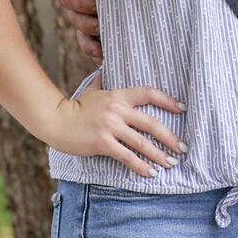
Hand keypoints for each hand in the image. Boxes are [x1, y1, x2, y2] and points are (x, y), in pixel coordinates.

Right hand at [43, 75, 186, 177]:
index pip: (149, 94)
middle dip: (170, 137)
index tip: (182, 109)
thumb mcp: (93, 89)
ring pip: (141, 142)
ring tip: (171, 163)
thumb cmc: (75, 106)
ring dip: (158, 154)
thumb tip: (106, 65)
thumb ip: (103, 78)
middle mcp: (118, 110)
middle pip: (151, 123)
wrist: (54, 119)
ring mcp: (110, 127)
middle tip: (183, 148)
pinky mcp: (102, 143)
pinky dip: (140, 165)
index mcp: (119, 95)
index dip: (168, 101)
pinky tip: (151, 173)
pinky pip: (126, 156)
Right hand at [54, 0, 102, 60]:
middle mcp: (74, 5)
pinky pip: (95, 44)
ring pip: (82, 36)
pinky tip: (107, 59)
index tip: (95, 6)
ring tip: (101, 51)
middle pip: (75, 19)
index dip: (79, 3)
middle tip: (100, 27)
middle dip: (86, 25)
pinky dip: (99, 53)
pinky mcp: (99, 29)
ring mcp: (86, 18)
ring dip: (90, 45)